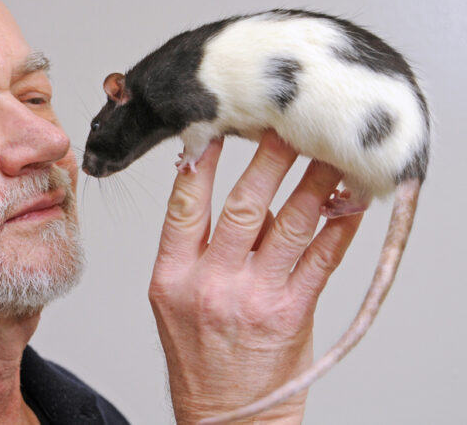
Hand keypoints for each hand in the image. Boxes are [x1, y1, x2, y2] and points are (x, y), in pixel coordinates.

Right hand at [149, 131, 362, 423]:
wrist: (225, 411)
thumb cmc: (197, 354)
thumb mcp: (173, 298)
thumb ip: (200, 247)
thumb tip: (249, 195)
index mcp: (173, 275)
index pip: (185, 205)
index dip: (204, 162)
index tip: (221, 127)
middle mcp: (212, 283)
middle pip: (246, 207)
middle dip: (272, 160)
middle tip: (289, 124)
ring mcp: (255, 298)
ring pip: (291, 225)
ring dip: (315, 182)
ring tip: (328, 150)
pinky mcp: (293, 312)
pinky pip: (322, 259)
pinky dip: (339, 226)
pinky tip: (347, 201)